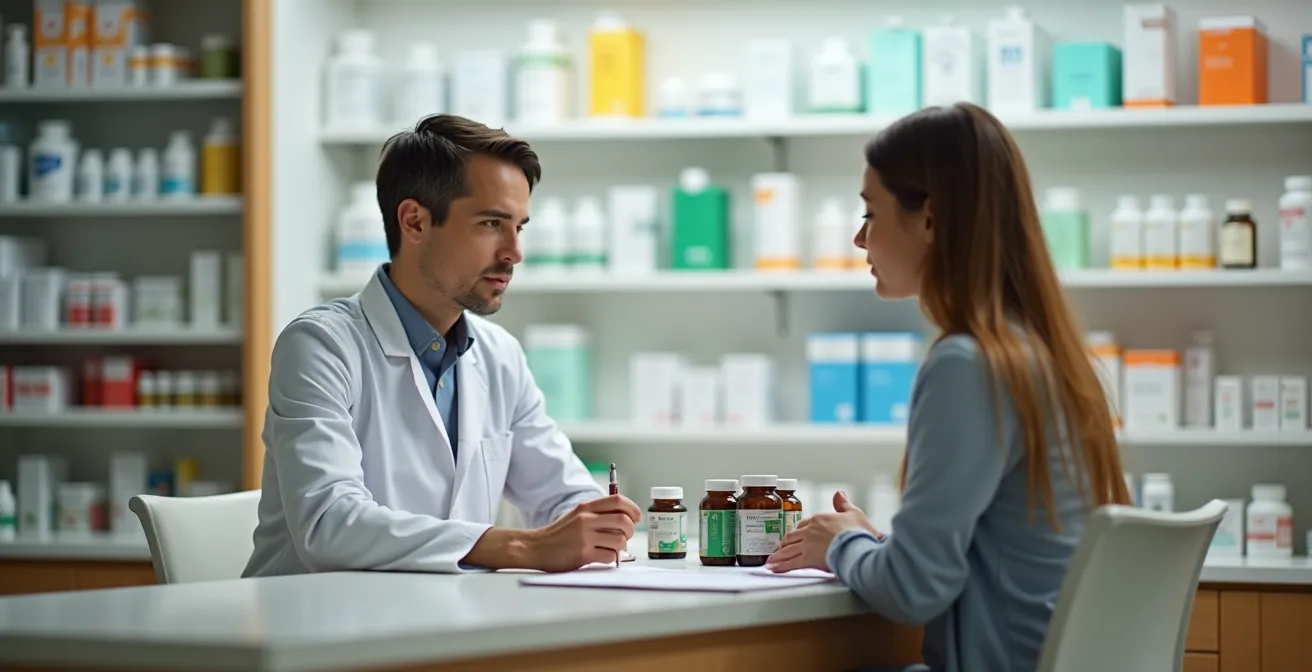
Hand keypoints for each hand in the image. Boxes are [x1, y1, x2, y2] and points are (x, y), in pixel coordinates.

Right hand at [524, 495, 640, 571]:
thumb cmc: (560, 533)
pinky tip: (602, 556)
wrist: (536, 548)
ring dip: (620, 546)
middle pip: (624, 521)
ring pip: (619, 540)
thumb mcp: (577, 514)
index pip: (618, 501)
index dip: (633, 509)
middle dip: (631, 530)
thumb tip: (626, 518)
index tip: (636, 517)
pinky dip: (611, 558)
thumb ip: (598, 513)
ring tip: (611, 547)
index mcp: (586, 507)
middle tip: (626, 535)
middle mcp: (586, 519)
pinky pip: (610, 556)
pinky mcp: (583, 554)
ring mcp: (584, 536)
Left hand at [766, 491, 878, 572]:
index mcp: (820, 519)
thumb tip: (838, 493)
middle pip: (792, 536)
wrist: (858, 547)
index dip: (799, 531)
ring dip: (778, 555)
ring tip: (771, 561)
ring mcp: (807, 544)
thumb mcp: (854, 513)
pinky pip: (791, 562)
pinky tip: (774, 569)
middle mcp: (810, 530)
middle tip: (779, 548)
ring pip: (788, 549)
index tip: (795, 535)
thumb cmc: (859, 532)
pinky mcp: (807, 559)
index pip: (804, 524)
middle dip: (784, 543)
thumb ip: (843, 504)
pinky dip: (781, 566)